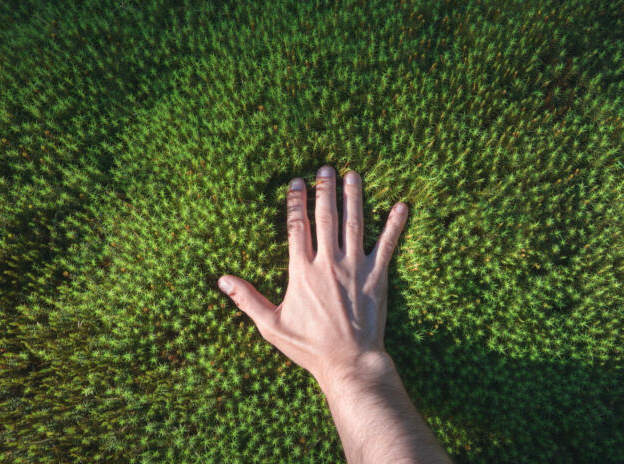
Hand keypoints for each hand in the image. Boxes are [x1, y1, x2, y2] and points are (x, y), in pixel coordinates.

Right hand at [217, 165, 408, 386]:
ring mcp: (355, 268)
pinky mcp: (377, 277)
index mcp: (302, 271)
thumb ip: (247, 299)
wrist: (348, 362)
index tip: (296, 181)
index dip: (295, 201)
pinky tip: (401, 206)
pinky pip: (387, 245)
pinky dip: (395, 224)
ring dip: (354, 196)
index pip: (296, 226)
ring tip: (353, 174)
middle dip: (324, 189)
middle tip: (325, 168)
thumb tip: (222, 280)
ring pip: (354, 223)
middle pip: (325, 217)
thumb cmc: (309, 347)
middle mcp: (328, 263)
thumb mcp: (271, 325)